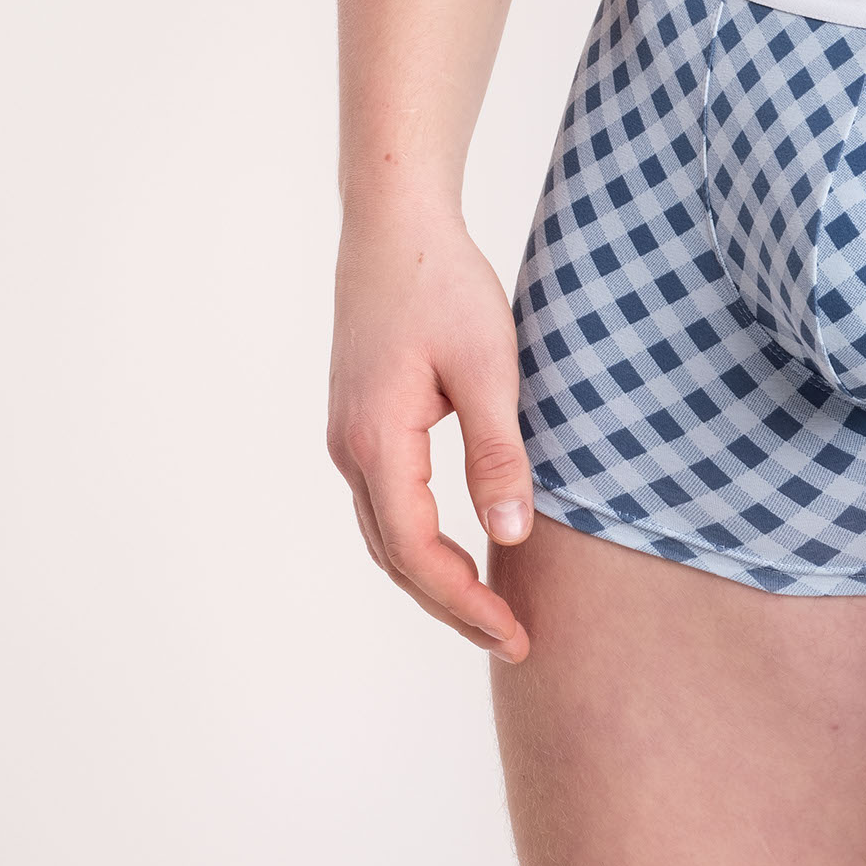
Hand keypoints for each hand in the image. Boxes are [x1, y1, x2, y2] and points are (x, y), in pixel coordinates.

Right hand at [328, 204, 533, 662]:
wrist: (395, 225)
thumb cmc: (444, 284)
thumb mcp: (489, 367)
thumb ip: (497, 452)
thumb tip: (509, 535)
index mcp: (377, 443)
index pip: (419, 554)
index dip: (466, 604)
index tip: (517, 635)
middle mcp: (350, 450)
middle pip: (396, 558)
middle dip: (451, 606)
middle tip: (513, 641)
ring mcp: (349, 436)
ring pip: (386, 535)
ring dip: (434, 579)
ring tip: (492, 612)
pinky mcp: (361, 421)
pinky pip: (387, 504)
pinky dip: (420, 542)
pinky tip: (462, 547)